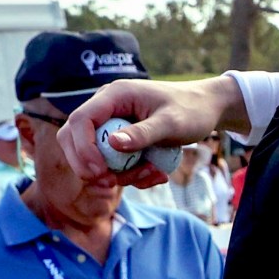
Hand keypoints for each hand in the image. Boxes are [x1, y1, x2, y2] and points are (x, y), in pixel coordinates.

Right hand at [59, 77, 239, 187]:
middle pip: (73, 137)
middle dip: (87, 165)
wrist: (205, 109)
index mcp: (114, 96)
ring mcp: (110, 124)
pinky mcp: (119, 139)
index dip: (82, 148)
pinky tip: (155, 173)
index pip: (80, 120)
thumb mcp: (171, 123)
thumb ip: (143, 133)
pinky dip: (129, 175)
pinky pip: (111, 163)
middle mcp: (106, 108)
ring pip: (91, 155)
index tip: (99, 172)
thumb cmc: (191, 110)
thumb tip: (113, 143)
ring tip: (154, 173)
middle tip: (111, 182)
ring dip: (117, 173)